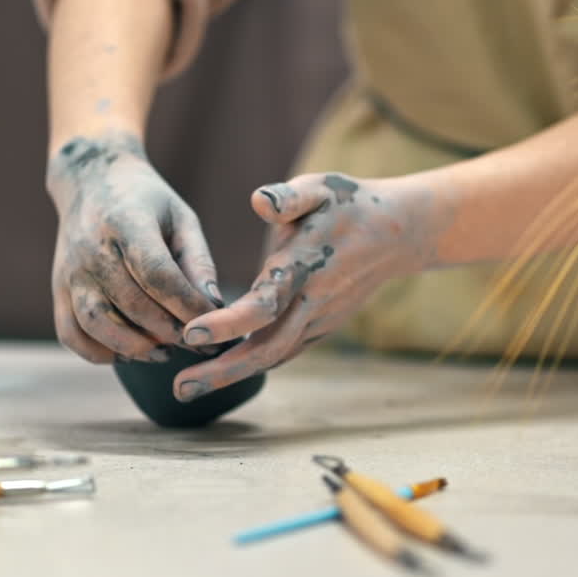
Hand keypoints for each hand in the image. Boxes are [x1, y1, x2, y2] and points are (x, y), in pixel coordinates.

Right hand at [46, 131, 222, 363]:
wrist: (91, 180)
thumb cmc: (148, 202)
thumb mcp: (182, 218)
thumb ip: (199, 261)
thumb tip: (215, 306)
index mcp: (127, 222)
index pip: (158, 274)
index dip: (187, 304)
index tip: (214, 320)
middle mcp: (92, 248)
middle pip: (131, 303)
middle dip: (170, 331)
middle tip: (197, 343)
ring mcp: (70, 271)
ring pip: (96, 323)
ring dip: (134, 346)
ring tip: (164, 352)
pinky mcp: (58, 288)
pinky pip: (70, 333)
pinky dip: (97, 352)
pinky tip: (127, 353)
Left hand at [173, 172, 432, 400]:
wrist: (397, 233)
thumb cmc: (349, 204)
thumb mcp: (320, 187)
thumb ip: (288, 196)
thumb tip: (259, 202)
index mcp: (305, 265)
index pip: (265, 303)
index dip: (229, 322)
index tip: (191, 333)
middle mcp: (313, 300)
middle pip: (267, 346)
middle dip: (223, 370)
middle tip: (180, 389)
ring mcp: (321, 319)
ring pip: (275, 355)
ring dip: (233, 374)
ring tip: (188, 388)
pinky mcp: (322, 326)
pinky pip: (285, 351)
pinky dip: (254, 364)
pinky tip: (222, 373)